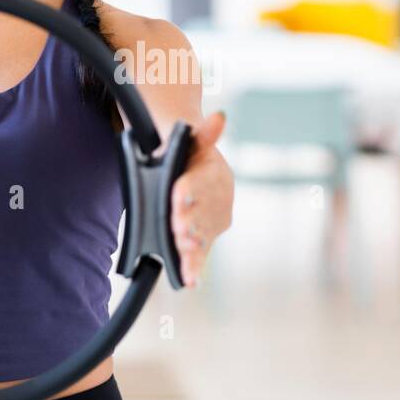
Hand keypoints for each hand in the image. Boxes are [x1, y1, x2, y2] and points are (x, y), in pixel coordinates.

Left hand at [170, 111, 233, 287]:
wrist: (190, 165)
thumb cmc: (186, 152)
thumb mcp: (191, 139)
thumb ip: (204, 133)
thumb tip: (220, 117)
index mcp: (216, 173)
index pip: (204, 182)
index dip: (191, 190)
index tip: (179, 195)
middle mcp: (220, 199)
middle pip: (204, 213)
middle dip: (191, 222)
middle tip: (179, 229)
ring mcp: (216, 220)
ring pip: (204, 235)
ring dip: (193, 246)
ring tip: (184, 253)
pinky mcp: (208, 237)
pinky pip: (202, 253)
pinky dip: (196, 268)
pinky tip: (190, 282)